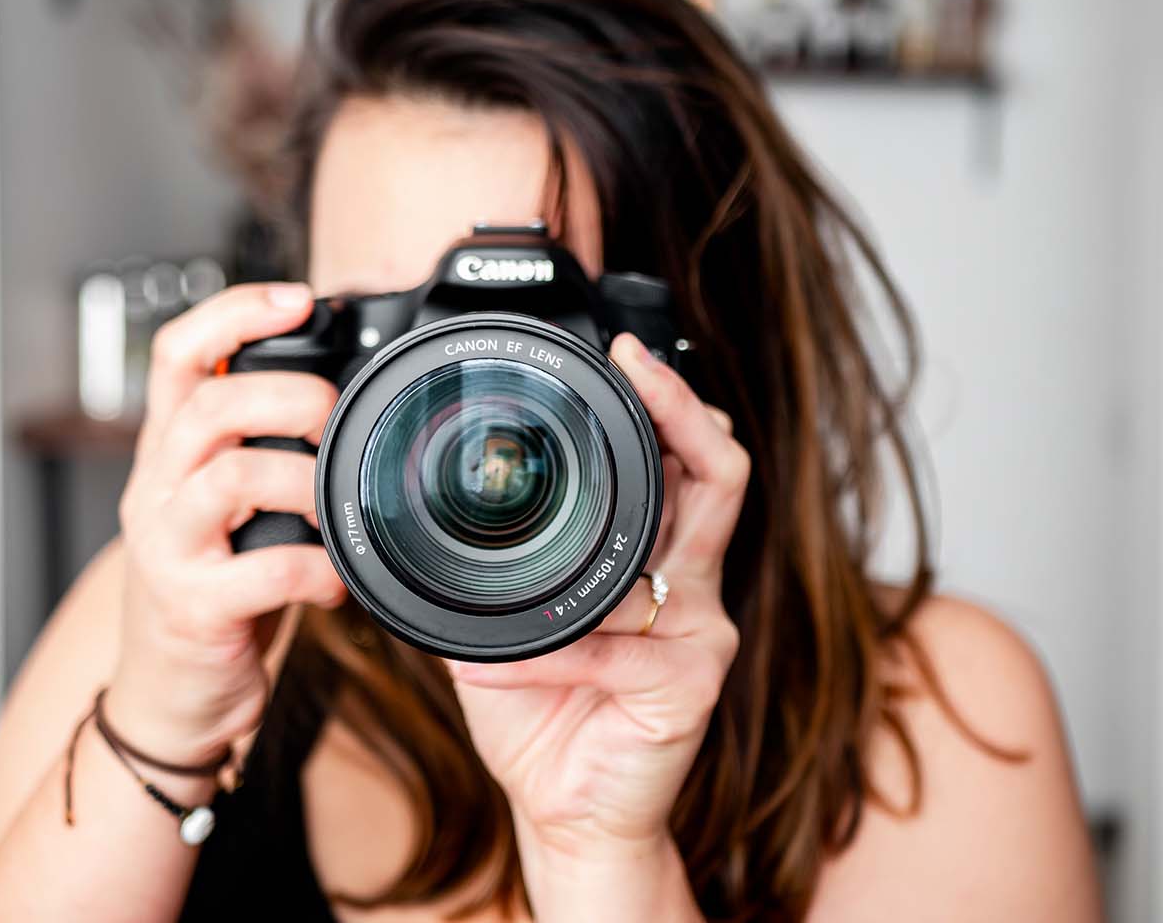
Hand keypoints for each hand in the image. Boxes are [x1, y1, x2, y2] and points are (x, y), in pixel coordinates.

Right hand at [106, 283, 346, 765]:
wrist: (170, 697)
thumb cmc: (217, 590)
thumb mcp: (228, 507)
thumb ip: (261, 450)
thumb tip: (344, 392)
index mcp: (169, 453)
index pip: (178, 354)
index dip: (234, 313)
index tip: (300, 299)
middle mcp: (156, 490)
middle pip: (208, 403)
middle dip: (287, 395)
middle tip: (334, 418)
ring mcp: (168, 549)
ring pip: (230, 476)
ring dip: (304, 480)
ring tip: (338, 503)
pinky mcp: (192, 608)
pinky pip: (265, 571)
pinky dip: (318, 571)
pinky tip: (338, 581)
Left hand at [447, 334, 747, 914]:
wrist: (566, 811)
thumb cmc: (542, 710)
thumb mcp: (511, 619)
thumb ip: (502, 563)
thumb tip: (440, 504)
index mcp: (659, 555)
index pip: (690, 459)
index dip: (672, 401)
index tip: (628, 350)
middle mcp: (695, 584)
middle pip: (721, 475)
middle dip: (683, 411)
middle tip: (638, 367)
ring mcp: (701, 635)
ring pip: (680, 552)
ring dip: (595, 541)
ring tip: (533, 531)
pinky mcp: (688, 689)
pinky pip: (606, 653)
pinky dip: (536, 655)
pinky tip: (482, 662)